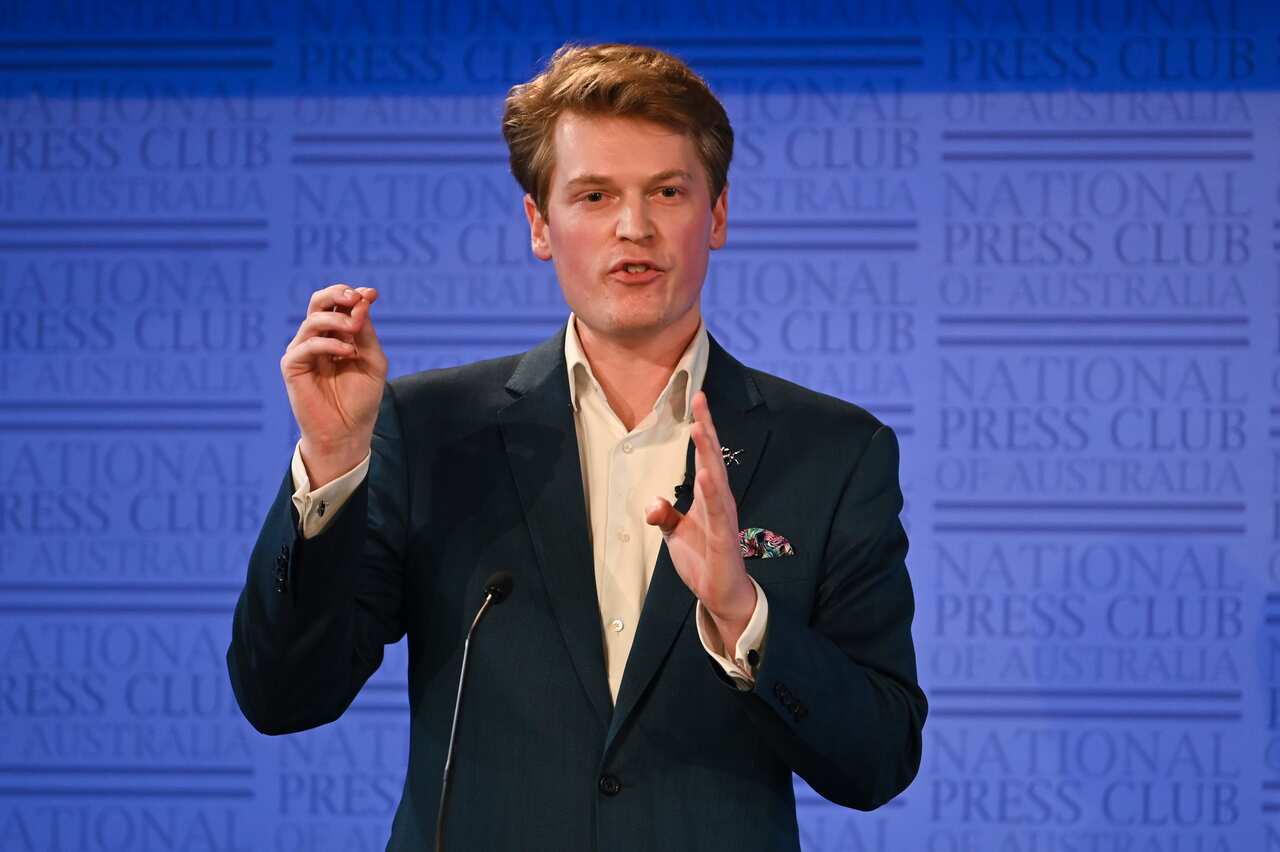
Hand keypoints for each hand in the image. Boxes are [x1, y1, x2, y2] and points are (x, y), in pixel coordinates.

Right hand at [281, 284, 388, 486]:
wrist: (347, 432)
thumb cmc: (361, 399)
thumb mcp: (372, 361)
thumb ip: (366, 333)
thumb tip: (363, 301)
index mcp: (338, 335)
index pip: (340, 305)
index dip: (354, 295)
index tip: (372, 294)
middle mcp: (319, 339)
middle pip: (319, 302)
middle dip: (337, 293)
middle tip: (355, 297)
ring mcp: (303, 351)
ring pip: (313, 319)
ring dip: (337, 318)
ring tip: (355, 329)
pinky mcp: (293, 366)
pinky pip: (306, 344)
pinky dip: (328, 343)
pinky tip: (347, 352)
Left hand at [645, 391, 755, 653]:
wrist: (721, 594)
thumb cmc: (703, 559)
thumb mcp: (675, 533)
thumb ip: (664, 514)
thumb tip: (653, 504)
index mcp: (709, 496)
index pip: (705, 455)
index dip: (702, 427)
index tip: (697, 398)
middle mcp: (720, 501)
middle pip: (713, 458)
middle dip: (707, 428)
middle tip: (700, 399)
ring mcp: (724, 519)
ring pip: (716, 479)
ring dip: (709, 454)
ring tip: (701, 428)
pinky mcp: (724, 539)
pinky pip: (718, 512)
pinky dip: (712, 493)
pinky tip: (706, 475)